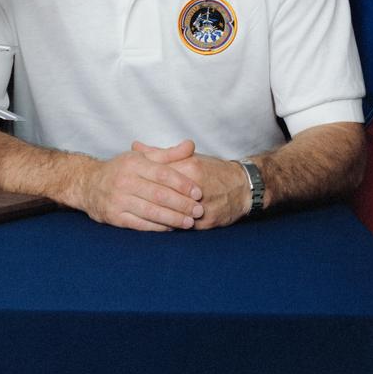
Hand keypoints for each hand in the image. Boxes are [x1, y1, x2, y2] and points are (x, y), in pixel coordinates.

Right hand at [75, 139, 204, 231]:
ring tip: (190, 222)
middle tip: (199, 210)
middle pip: (159, 195)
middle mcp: (124, 181)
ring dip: (174, 218)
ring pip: (151, 212)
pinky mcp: (114, 216)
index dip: (182, 184)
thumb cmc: (120, 170)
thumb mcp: (141, 157)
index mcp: (133, 163)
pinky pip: (141, 224)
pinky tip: (172, 227)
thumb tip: (191, 145)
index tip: (198, 193)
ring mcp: (118, 200)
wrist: (88, 184)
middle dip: (182, 204)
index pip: (162, 174)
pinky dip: (158, 227)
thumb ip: (168, 154)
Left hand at [132, 141, 249, 228]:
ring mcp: (203, 205)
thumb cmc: (212, 170)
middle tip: (130, 200)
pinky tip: (157, 226)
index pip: (159, 174)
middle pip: (164, 195)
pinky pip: (184, 227)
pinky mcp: (208, 222)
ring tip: (140, 214)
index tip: (129, 183)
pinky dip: (170, 226)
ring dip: (157, 215)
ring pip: (173, 213)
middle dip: (146, 199)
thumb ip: (160, 153)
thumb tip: (135, 145)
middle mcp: (196, 186)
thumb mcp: (188, 157)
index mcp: (190, 167)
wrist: (243, 187)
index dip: (142, 179)